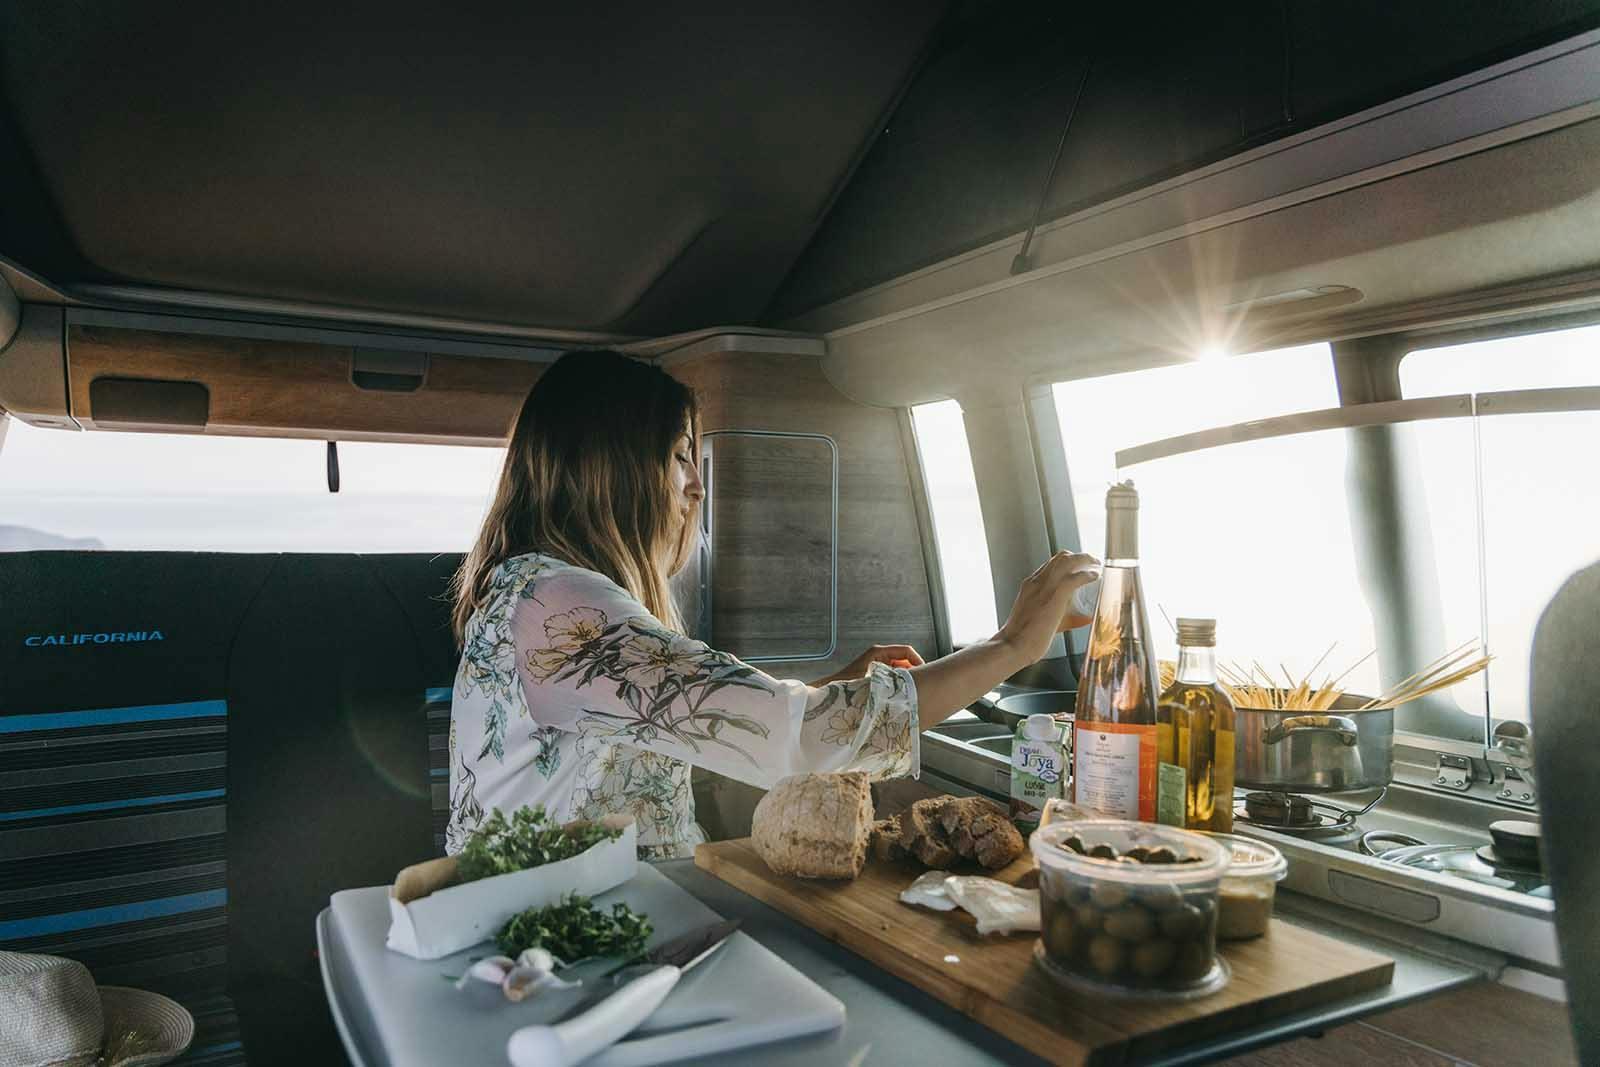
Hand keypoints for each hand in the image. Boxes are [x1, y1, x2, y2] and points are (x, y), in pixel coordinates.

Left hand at [811, 643, 924, 685]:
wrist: (831, 695)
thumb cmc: (846, 686)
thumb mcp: (872, 682)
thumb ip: (891, 681)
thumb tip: (909, 686)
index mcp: (878, 653)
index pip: (906, 651)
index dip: (918, 661)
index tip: (924, 673)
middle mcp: (879, 657)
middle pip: (906, 661)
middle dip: (914, 673)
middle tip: (921, 686)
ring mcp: (878, 666)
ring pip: (901, 671)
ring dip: (906, 681)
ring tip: (910, 693)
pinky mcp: (877, 676)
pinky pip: (894, 678)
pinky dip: (899, 685)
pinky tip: (900, 696)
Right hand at [995, 552, 1099, 669]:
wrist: (1013, 645)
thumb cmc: (1024, 639)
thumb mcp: (1042, 621)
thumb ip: (1066, 618)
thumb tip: (1086, 618)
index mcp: (1030, 585)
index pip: (1051, 564)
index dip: (1069, 562)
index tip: (1080, 567)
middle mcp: (1037, 581)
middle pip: (1060, 557)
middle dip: (1079, 556)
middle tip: (1092, 563)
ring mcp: (1045, 586)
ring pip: (1068, 560)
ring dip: (1085, 559)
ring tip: (1096, 565)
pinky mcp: (1055, 596)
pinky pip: (1075, 578)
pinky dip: (1087, 574)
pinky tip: (1095, 576)